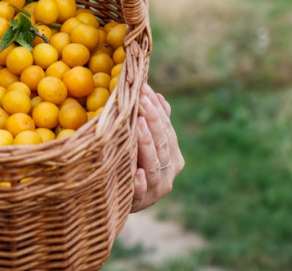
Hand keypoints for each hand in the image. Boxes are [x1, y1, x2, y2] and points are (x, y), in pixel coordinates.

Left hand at [131, 83, 183, 212]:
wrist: (117, 199)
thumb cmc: (131, 163)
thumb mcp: (143, 142)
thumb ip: (154, 122)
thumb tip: (157, 96)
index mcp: (173, 156)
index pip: (167, 128)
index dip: (156, 109)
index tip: (144, 88)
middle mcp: (169, 171)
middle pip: (163, 142)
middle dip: (151, 118)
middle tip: (140, 99)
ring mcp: (157, 189)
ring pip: (154, 164)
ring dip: (146, 143)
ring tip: (138, 123)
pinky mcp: (141, 203)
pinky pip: (141, 192)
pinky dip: (140, 183)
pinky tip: (137, 173)